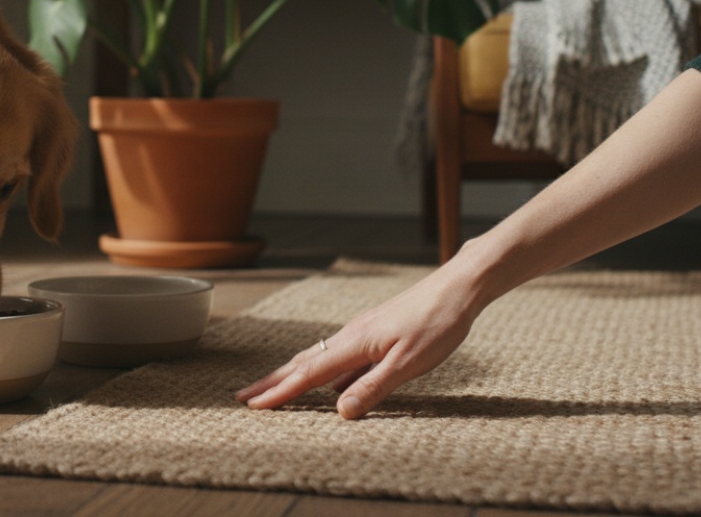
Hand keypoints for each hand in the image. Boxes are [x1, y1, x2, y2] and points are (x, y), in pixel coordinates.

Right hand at [235, 262, 483, 418]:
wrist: (456, 288)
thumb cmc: (437, 325)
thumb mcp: (409, 364)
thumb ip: (374, 388)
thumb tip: (340, 412)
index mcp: (355, 344)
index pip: (309, 374)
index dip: (280, 392)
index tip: (253, 405)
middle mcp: (351, 336)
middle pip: (303, 363)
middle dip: (272, 381)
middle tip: (244, 396)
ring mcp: (361, 333)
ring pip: (317, 357)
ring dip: (292, 374)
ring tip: (272, 387)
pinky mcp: (374, 333)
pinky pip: (337, 355)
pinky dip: (319, 369)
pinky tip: (326, 382)